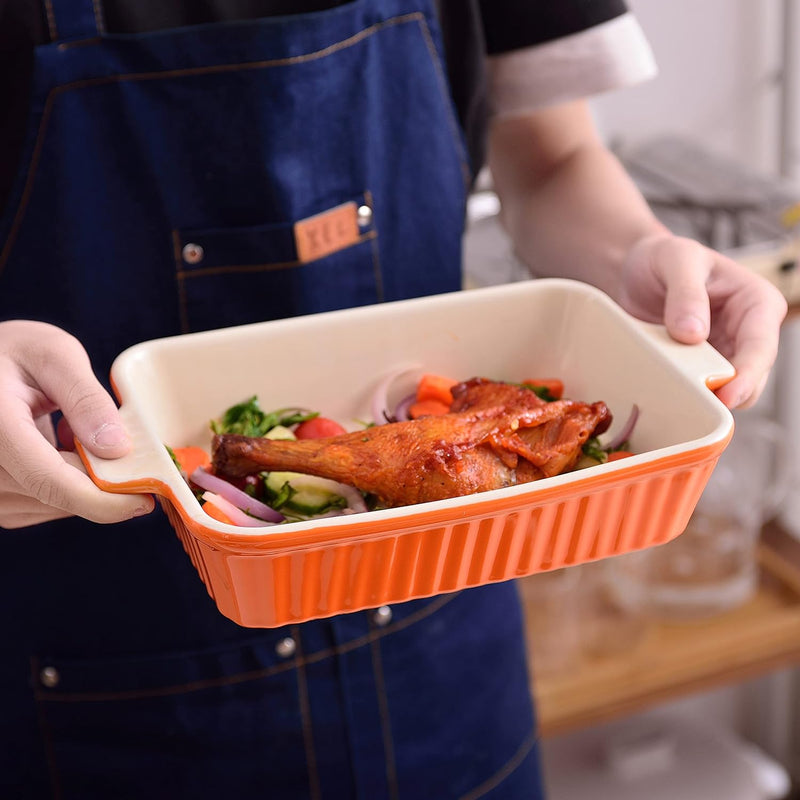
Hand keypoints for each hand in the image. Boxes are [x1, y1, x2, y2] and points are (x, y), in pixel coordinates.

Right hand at [0, 321, 154, 528]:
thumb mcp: (55, 355)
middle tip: (138, 460)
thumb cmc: (15, 352)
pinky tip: (62, 449)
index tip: (145, 500)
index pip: (50, 480)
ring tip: (77, 433)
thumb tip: (117, 449)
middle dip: (105, 485)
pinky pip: (41, 505)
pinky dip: (67, 484)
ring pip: (52, 505)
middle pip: (57, 495)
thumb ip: (86, 399)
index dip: (103, 500)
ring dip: (84, 482)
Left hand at [617, 234, 787, 408]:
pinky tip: (667, 395)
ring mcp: (725, 353)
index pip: (761, 346)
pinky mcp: (700, 367)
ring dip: (704, 398)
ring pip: (727, 391)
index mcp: (757, 302)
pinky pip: (699, 390)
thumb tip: (693, 334)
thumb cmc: (664, 258)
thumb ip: (686, 293)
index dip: (747, 375)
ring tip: (675, 398)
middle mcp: (748, 332)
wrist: (638, 270)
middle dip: (727, 394)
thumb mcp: (676, 260)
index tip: (726, 395)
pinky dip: (686, 395)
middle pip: (751, 378)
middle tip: (695, 405)